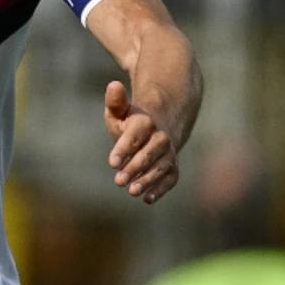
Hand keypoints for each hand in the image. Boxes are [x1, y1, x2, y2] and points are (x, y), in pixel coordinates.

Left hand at [105, 80, 179, 203]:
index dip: (124, 148)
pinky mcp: (173, 167)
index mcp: (146, 122)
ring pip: (161, 167)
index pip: (135, 135)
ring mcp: (169, 153)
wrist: (157, 128)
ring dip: (147, 180)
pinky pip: (171, 178)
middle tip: (118, 181)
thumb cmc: (130, 121)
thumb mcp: (120, 111)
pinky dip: (161, 188)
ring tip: (132, 191)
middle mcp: (161, 138)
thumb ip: (116, 102)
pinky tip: (147, 199)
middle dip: (134, 167)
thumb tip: (113, 85)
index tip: (112, 163)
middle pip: (149, 153)